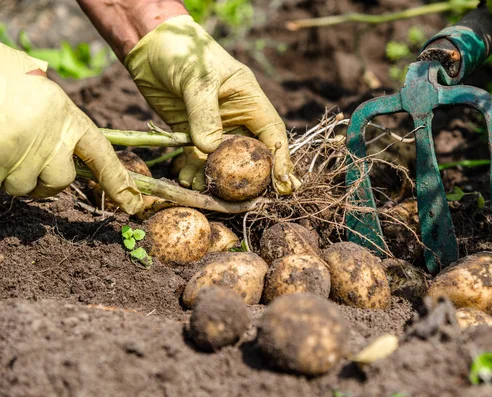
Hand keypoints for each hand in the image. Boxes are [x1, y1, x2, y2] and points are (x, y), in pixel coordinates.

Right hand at [0, 44, 142, 213]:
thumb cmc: (1, 75)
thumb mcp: (37, 90)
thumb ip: (56, 121)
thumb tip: (65, 149)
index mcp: (68, 117)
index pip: (102, 157)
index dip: (118, 183)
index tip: (133, 204)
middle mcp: (53, 140)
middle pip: (59, 182)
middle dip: (42, 180)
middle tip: (22, 157)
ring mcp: (25, 154)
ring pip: (21, 186)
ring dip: (9, 173)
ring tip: (1, 140)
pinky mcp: (0, 164)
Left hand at [123, 15, 300, 193]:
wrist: (151, 46)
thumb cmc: (184, 52)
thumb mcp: (197, 79)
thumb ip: (204, 114)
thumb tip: (209, 148)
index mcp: (250, 101)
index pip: (272, 134)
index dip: (281, 159)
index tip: (284, 183)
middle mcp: (237, 118)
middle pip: (251, 155)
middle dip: (248, 178)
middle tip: (244, 199)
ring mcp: (215, 129)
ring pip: (222, 162)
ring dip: (215, 178)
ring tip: (204, 190)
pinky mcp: (192, 135)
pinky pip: (197, 159)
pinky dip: (193, 172)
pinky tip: (185, 181)